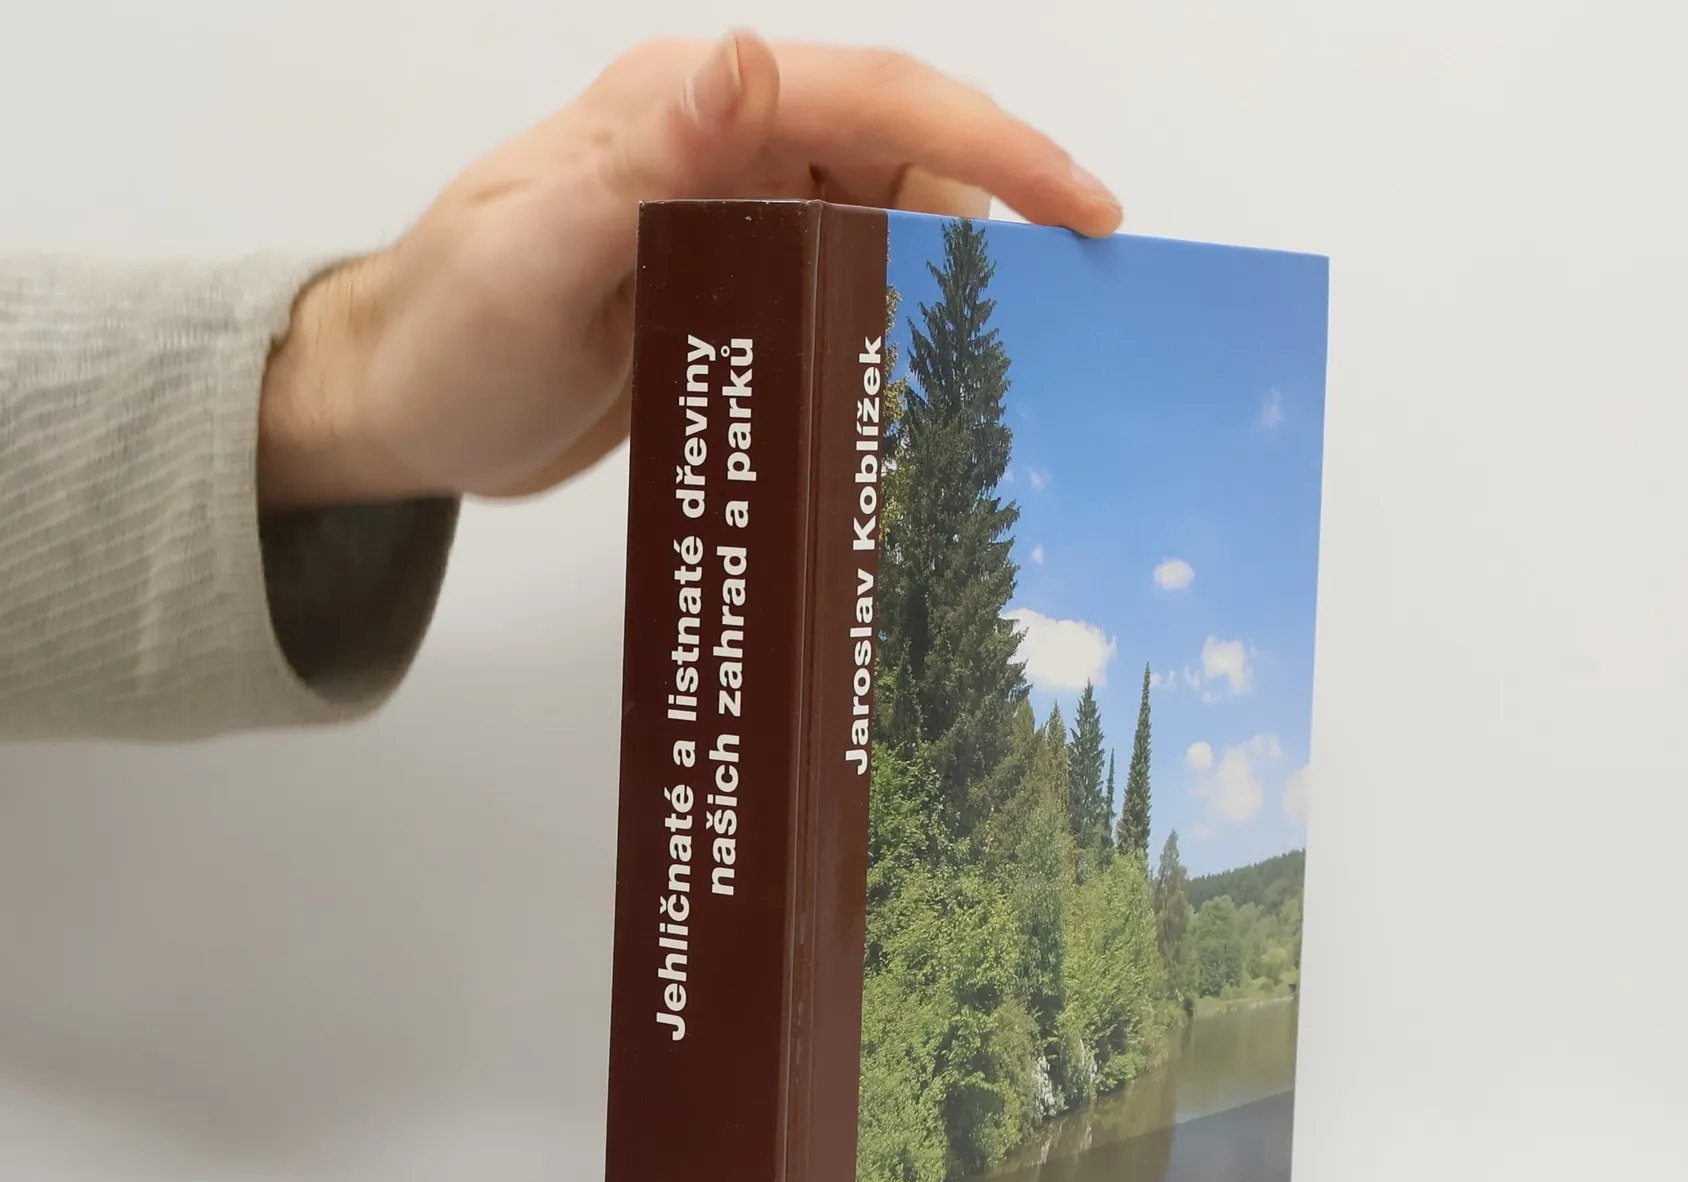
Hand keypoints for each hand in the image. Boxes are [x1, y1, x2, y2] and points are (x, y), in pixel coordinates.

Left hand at [258, 33, 1121, 509]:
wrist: (398, 408)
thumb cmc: (448, 336)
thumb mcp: (536, 251)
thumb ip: (644, 159)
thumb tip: (749, 61)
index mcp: (685, 112)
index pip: (874, 102)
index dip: (992, 148)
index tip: (1083, 211)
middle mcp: (721, 149)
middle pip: (900, 160)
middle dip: (983, 225)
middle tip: (1030, 328)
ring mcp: (729, 219)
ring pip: (880, 227)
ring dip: (940, 283)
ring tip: (985, 369)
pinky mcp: (728, 287)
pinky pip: (839, 288)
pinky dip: (888, 324)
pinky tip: (912, 380)